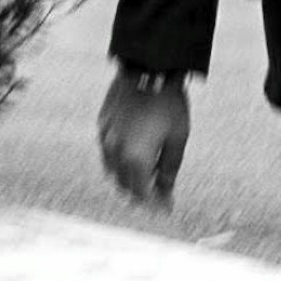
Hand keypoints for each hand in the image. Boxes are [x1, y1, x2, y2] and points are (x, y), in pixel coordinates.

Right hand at [96, 71, 190, 209]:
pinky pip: (107, 152)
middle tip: (160, 195)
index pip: (142, 194)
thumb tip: (166, 192)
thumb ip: (169, 169)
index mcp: (135, 159)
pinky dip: (119, 161)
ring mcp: (105, 138)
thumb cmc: (168, 105)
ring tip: (148, 176)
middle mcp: (115, 152)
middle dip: (141, 194)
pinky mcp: (102, 125)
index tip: (167, 209)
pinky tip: (134, 155)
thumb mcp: (178, 140)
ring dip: (128, 178)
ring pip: (113, 170)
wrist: (147, 71)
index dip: (155, 204)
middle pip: (125, 185)